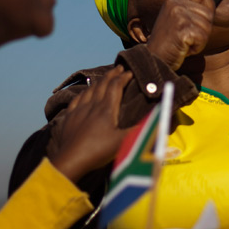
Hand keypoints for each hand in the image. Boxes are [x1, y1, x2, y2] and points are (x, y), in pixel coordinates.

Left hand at [47, 66, 131, 181]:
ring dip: (99, 81)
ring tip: (104, 78)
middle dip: (112, 75)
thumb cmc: (99, 151)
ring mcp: (79, 110)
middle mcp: (92, 105)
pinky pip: (77, 99)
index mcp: (106, 109)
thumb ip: (141, 130)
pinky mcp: (69, 117)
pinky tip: (84, 92)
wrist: (71, 160)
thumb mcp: (123, 142)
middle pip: (102, 84)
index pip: (116, 86)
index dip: (123, 78)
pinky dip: (84, 92)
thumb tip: (159, 121)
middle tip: (119, 68)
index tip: (130, 72)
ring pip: (90, 90)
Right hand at [145, 0, 214, 70]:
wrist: (153, 60)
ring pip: (207, 27)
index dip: (208, 9)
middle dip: (203, 30)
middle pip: (209, 13)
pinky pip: (203, 38)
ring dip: (199, 40)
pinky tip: (183, 49)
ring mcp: (178, 16)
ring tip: (183, 43)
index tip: (198, 23)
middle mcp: (175, 4)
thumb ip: (187, 5)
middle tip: (186, 37)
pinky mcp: (182, 29)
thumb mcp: (176, 19)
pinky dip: (196, 48)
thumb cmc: (167, 42)